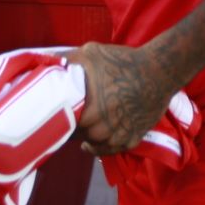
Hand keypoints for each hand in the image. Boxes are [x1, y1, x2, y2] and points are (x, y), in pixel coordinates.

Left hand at [66, 42, 176, 156]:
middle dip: (73, 127)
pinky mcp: (131, 139)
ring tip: (81, 127)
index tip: (56, 113)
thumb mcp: (92, 53)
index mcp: (88, 110)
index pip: (64, 124)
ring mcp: (118, 136)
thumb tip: (45, 60)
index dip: (59, 119)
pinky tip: (92, 143)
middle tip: (69, 118)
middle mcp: (101, 128)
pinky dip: (100, 147)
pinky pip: (110, 151)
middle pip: (78, 135)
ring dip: (86, 137)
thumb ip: (67, 60)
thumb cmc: (123, 61)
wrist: (159, 71)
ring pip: (93, 144)